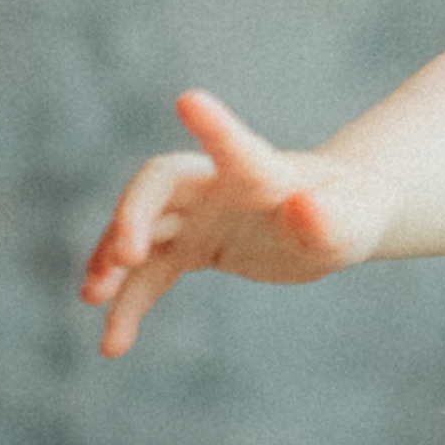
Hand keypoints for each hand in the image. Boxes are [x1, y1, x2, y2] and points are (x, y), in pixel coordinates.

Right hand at [81, 90, 384, 355]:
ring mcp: (197, 214)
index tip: (190, 100)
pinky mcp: (190, 245)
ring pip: (141, 233)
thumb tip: (304, 209)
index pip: (234, 147)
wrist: (334, 219)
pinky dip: (129, 303)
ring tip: (92, 299)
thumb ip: (329, 220)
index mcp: (258, 172)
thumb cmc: (350, 213)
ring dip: (111, 262)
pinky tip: (114, 344)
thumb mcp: (352, 226)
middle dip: (134, 215)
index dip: (215, 127)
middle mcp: (216, 185)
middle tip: (126, 258)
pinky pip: (149, 274)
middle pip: (158, 186)